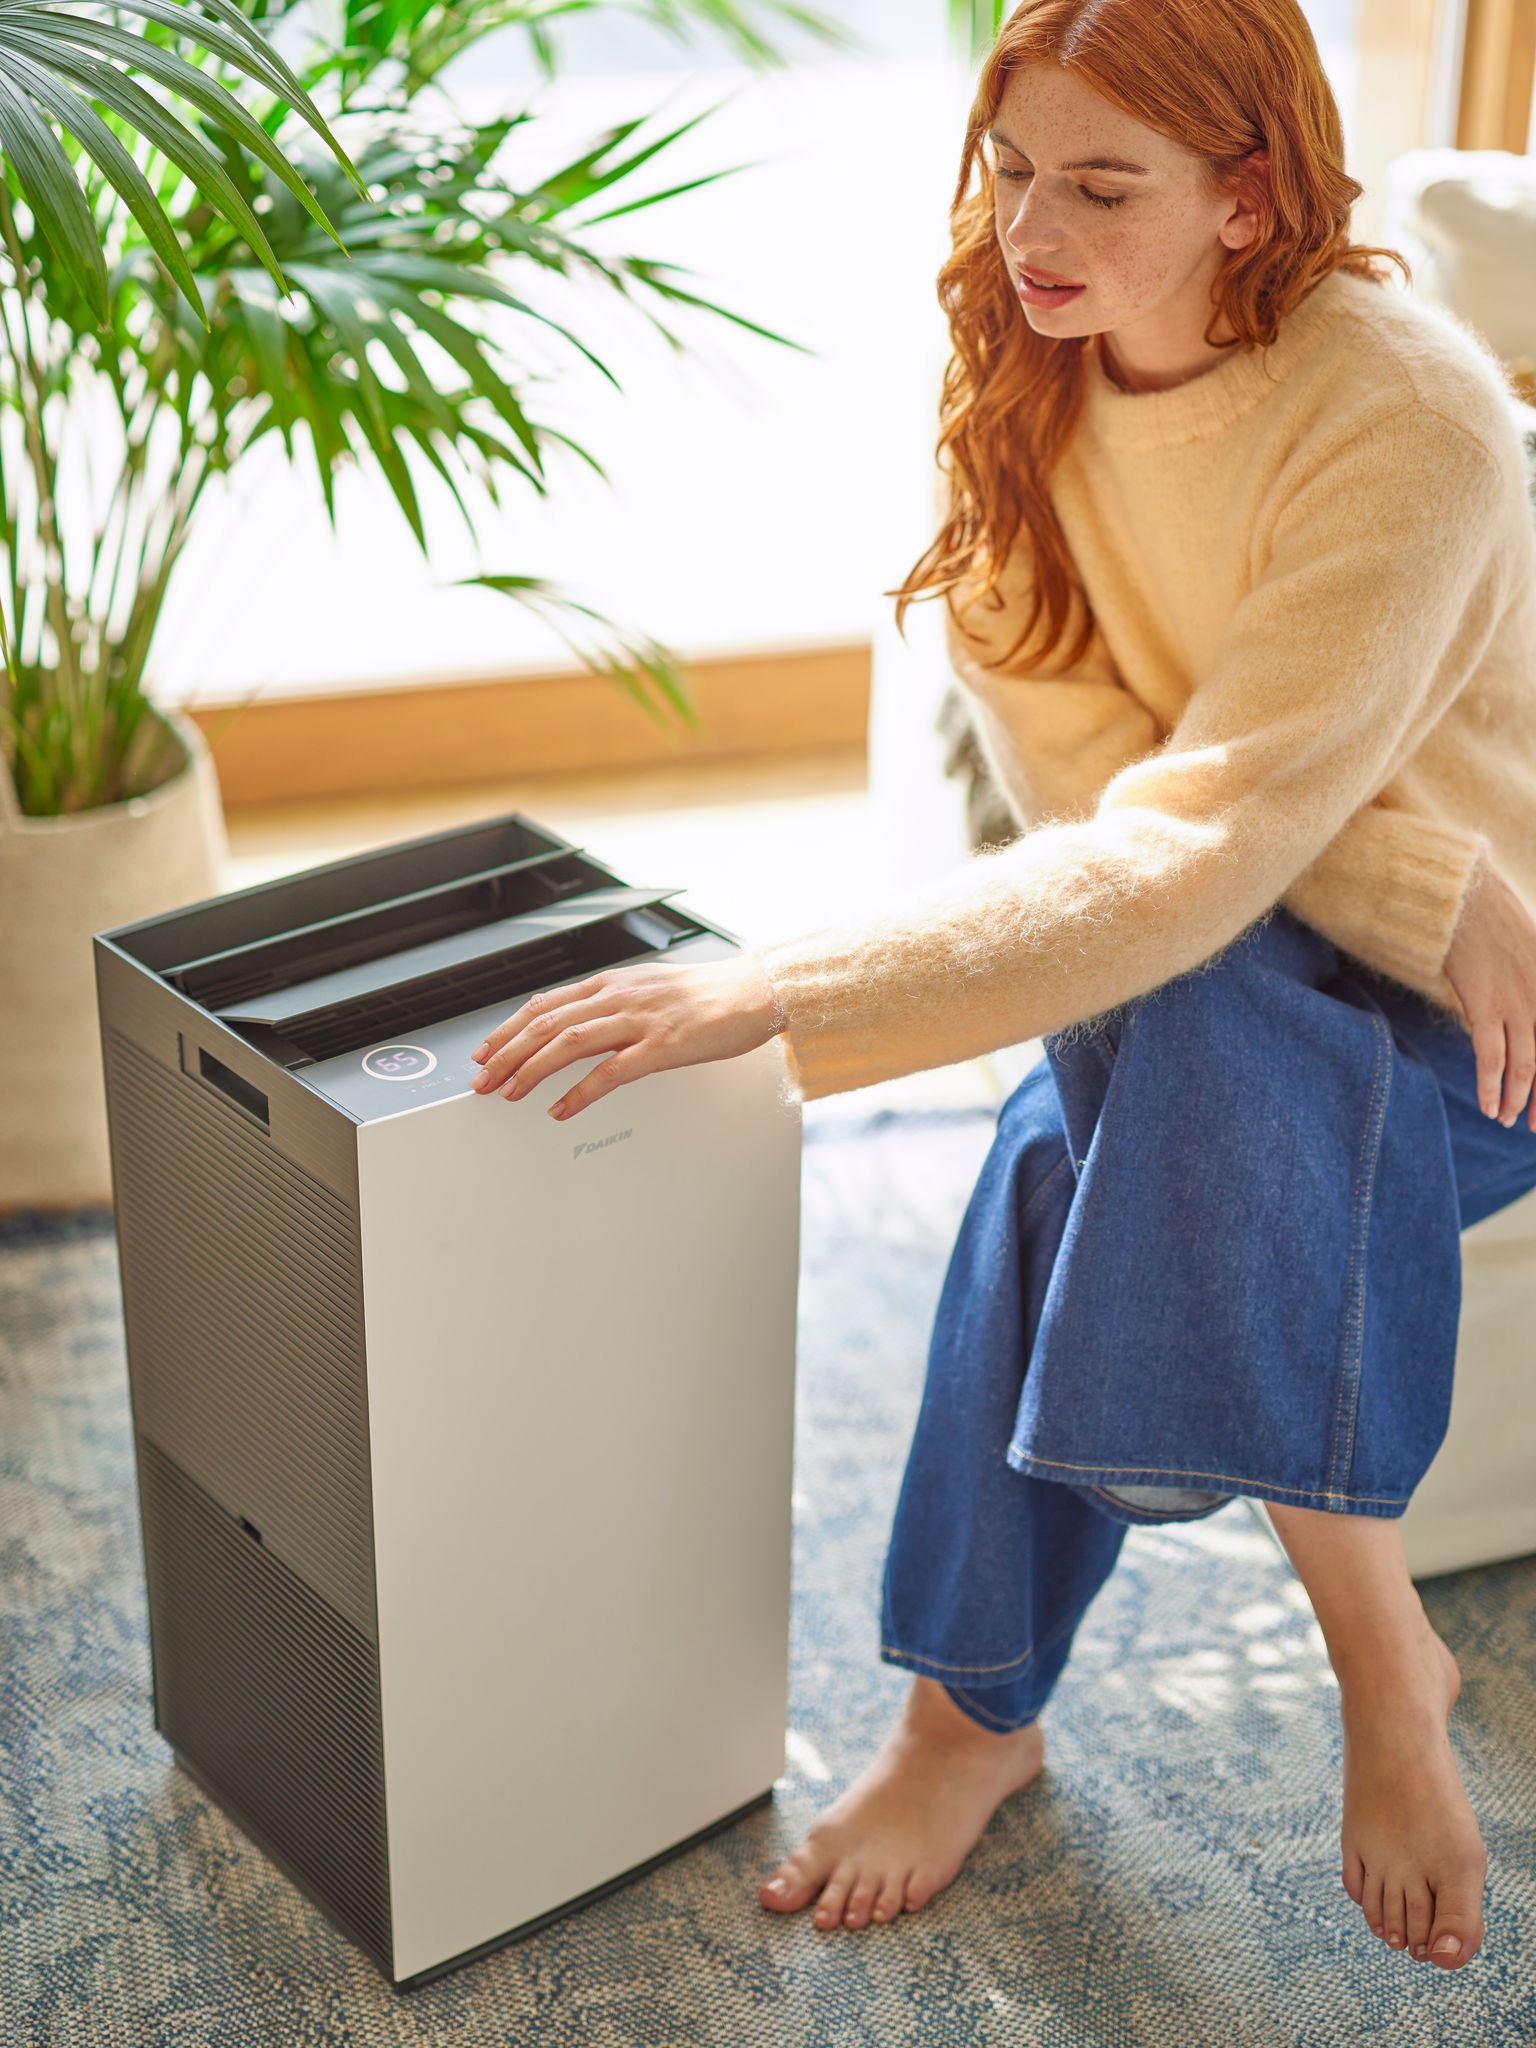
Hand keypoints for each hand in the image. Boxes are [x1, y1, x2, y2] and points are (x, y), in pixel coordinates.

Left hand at [469, 954, 782, 1119]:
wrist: (755, 992)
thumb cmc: (709, 995)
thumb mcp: (650, 990)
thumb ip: (614, 1004)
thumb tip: (580, 1024)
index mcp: (612, 983)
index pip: (544, 1004)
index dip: (507, 1028)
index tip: (484, 1051)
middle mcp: (619, 996)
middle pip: (546, 1023)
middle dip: (506, 1053)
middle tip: (481, 1080)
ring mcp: (639, 1020)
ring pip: (568, 1043)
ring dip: (531, 1069)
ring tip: (509, 1093)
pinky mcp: (663, 1046)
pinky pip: (611, 1072)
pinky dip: (579, 1093)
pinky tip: (561, 1110)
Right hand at [1443, 856, 1535, 1130]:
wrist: (1465, 897)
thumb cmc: (1495, 922)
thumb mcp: (1533, 954)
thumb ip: (1532, 987)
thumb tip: (1526, 1018)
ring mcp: (1518, 1003)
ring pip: (1526, 1066)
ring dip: (1517, 1100)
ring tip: (1507, 1120)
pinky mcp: (1485, 1004)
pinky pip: (1491, 1056)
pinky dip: (1490, 1085)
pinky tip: (1489, 1105)